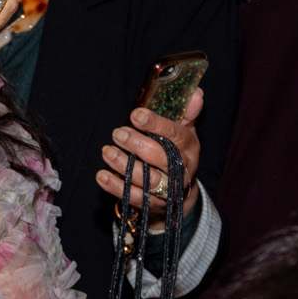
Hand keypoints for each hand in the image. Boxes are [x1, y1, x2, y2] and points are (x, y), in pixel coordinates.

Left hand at [96, 89, 203, 223]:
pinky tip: (102, 175)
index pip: (176, 134)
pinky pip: (134, 198)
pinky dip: (115, 187)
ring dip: (125, 165)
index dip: (156, 124)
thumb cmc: (177, 155)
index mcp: (189, 148)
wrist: (179, 196)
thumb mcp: (185, 133)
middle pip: (161, 158)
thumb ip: (187, 114)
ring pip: (148, 180)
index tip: (137, 115)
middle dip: (137, 144)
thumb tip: (196, 92)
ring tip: (107, 152)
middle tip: (117, 133)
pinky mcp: (153, 206)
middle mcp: (182, 170)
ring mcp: (168, 190)